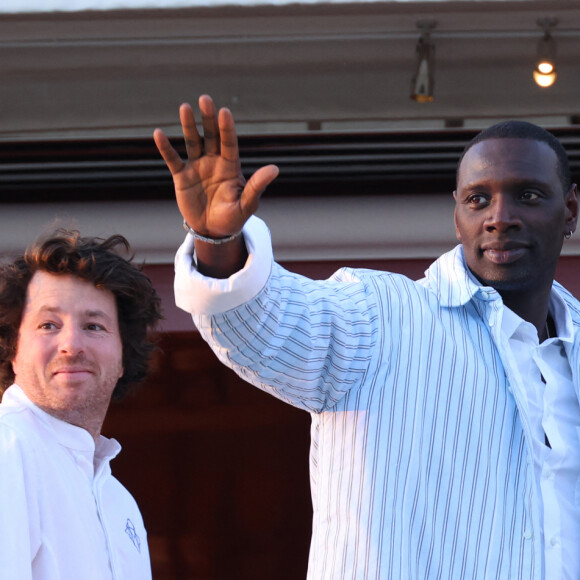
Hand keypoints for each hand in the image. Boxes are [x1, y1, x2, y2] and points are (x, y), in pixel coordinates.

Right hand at [154, 95, 278, 238]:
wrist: (213, 231)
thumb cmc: (233, 218)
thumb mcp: (247, 204)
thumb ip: (257, 186)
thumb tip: (274, 169)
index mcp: (231, 167)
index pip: (229, 143)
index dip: (227, 128)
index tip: (224, 112)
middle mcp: (214, 162)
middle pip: (211, 136)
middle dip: (208, 118)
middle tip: (205, 99)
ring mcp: (197, 167)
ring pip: (192, 142)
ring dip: (188, 126)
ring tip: (185, 107)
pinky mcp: (182, 177)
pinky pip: (173, 159)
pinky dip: (165, 148)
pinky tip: (158, 133)